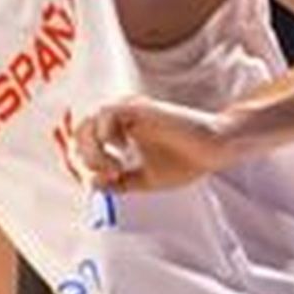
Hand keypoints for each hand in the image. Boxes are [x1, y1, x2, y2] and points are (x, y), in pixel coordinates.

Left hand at [74, 95, 239, 191]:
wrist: (214, 151)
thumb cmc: (184, 161)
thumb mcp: (144, 179)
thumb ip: (118, 183)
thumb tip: (92, 186)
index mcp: (117, 130)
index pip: (81, 141)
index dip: (82, 164)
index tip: (103, 182)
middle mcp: (119, 116)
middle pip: (78, 132)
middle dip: (86, 160)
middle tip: (109, 176)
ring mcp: (128, 109)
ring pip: (88, 123)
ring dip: (95, 151)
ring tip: (116, 168)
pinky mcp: (140, 107)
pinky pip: (107, 113)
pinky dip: (107, 135)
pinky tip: (124, 149)